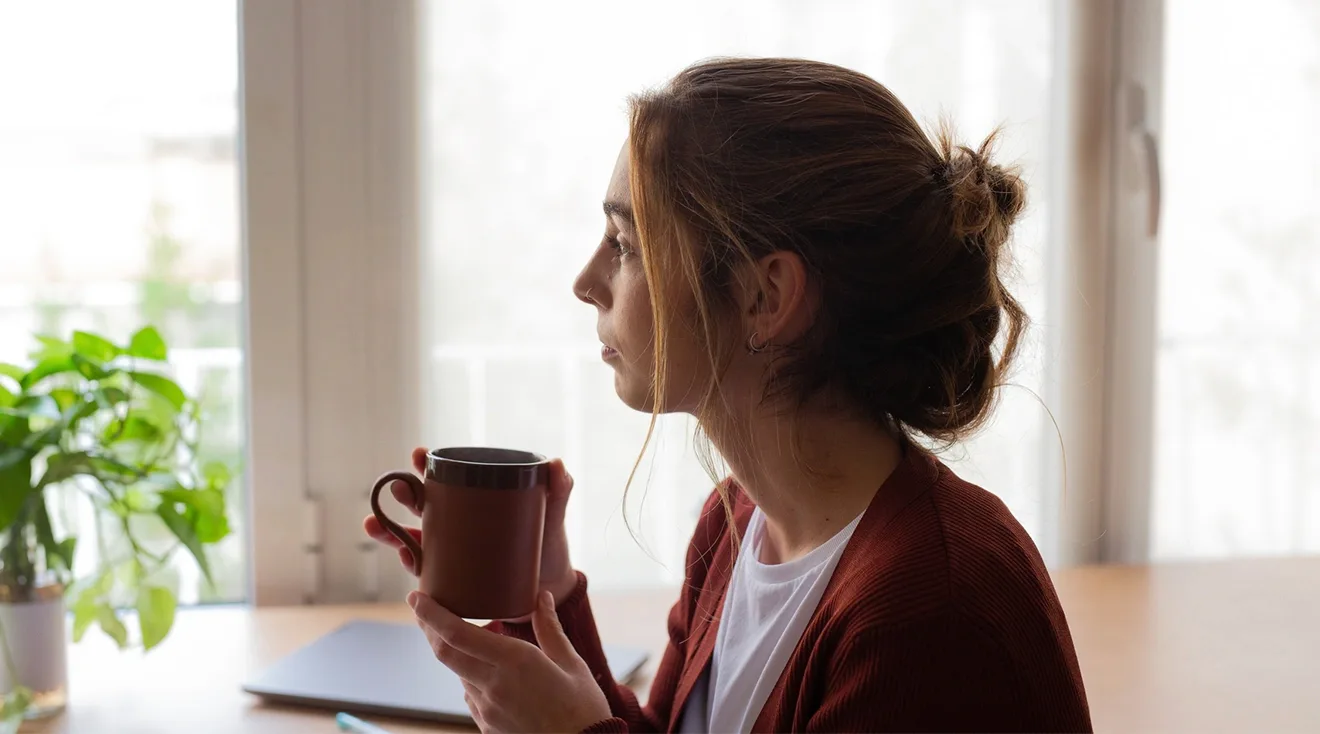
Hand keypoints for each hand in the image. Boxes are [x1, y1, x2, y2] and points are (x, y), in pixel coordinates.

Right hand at [363, 447, 579, 609]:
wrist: (550, 583)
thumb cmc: (547, 541)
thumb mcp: (552, 513)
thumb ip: (558, 489)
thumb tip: (558, 464)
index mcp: (475, 498)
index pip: (446, 477)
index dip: (428, 464)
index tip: (419, 454)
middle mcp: (457, 521)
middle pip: (423, 503)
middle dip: (405, 492)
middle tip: (399, 486)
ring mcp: (452, 548)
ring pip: (413, 536)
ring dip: (390, 531)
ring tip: (372, 525)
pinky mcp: (452, 576)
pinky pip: (425, 570)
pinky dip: (412, 565)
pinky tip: (404, 559)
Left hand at [410, 589, 610, 732]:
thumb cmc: (583, 709)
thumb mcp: (571, 664)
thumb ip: (550, 629)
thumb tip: (543, 596)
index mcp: (515, 662)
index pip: (457, 634)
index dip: (431, 614)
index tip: (417, 598)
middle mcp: (493, 686)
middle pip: (445, 652)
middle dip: (430, 628)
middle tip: (423, 609)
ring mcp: (487, 710)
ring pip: (460, 674)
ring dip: (459, 655)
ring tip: (474, 642)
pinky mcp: (488, 727)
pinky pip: (471, 697)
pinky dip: (474, 680)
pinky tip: (492, 677)